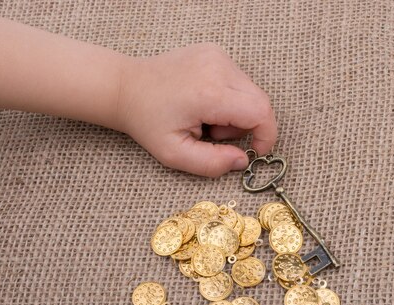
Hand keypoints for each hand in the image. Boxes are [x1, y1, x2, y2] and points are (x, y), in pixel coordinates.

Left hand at [116, 43, 276, 176]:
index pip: (260, 112)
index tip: (255, 150)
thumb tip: (242, 161)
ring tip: (206, 119)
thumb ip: (212, 164)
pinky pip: (239, 81)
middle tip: (216, 134)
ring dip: (238, 112)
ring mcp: (217, 55)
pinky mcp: (215, 51)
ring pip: (251, 91)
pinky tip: (205, 102)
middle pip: (260, 102)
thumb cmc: (147, 121)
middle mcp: (217, 67)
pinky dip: (230, 97)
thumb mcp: (174, 153)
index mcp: (209, 93)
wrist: (127, 87)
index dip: (266, 135)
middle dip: (248, 126)